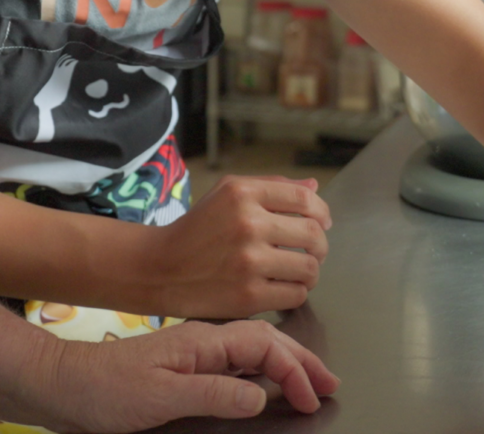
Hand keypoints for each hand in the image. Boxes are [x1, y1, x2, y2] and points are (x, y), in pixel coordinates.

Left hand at [37, 320, 339, 432]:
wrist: (66, 383)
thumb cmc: (108, 389)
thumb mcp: (161, 395)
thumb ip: (213, 392)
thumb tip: (261, 396)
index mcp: (205, 340)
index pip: (264, 346)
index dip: (294, 370)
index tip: (313, 397)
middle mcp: (206, 340)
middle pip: (266, 343)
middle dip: (301, 361)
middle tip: (330, 382)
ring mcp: (198, 352)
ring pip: (254, 351)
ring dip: (285, 365)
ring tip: (310, 382)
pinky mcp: (189, 367)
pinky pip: (237, 364)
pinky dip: (261, 372)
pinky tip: (266, 385)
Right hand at [154, 175, 331, 318]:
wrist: (160, 268)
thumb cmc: (198, 228)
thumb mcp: (228, 191)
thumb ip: (273, 185)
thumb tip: (314, 187)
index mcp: (244, 193)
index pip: (305, 199)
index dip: (322, 212)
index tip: (323, 222)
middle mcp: (248, 224)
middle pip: (314, 235)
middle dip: (320, 245)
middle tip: (313, 251)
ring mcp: (249, 262)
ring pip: (310, 268)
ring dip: (311, 271)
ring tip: (299, 270)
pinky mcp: (247, 297)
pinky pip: (295, 295)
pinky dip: (296, 292)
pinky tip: (283, 287)